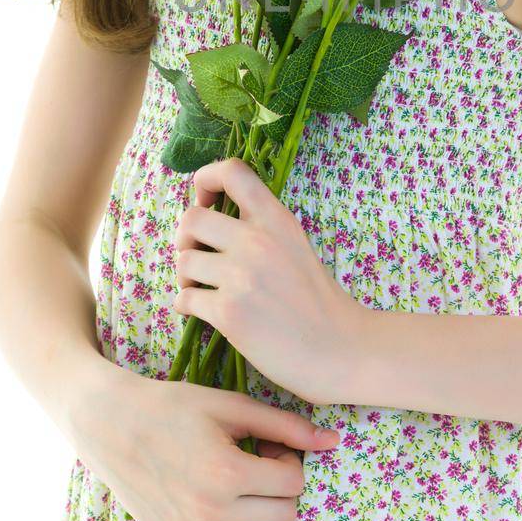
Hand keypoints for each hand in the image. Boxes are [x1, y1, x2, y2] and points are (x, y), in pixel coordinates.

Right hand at [71, 363, 340, 520]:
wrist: (110, 423)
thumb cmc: (173, 406)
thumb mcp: (231, 406)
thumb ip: (285, 425)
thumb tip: (334, 442)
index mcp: (226, 472)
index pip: (292, 482)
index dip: (291, 460)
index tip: (271, 448)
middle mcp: (209, 512)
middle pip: (282, 517)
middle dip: (283, 491)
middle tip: (263, 468)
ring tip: (257, 500)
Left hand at [173, 156, 363, 405]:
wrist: (338, 348)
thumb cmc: (317, 300)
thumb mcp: (296, 245)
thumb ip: (262, 228)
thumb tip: (214, 222)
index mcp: (277, 219)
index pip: (232, 171)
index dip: (205, 180)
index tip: (206, 203)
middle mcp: (257, 241)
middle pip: (192, 218)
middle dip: (185, 239)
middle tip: (198, 257)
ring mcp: (241, 277)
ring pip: (183, 262)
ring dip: (185, 277)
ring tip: (201, 289)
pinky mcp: (229, 313)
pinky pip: (184, 299)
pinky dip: (186, 306)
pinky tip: (203, 311)